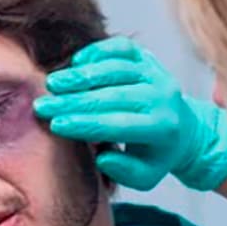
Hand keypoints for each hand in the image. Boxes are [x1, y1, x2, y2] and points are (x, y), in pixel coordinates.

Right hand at [33, 37, 226, 191]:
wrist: (183, 129)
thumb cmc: (155, 156)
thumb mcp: (145, 177)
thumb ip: (125, 171)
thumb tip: (103, 155)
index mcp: (162, 128)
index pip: (117, 124)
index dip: (85, 124)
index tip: (55, 125)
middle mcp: (163, 96)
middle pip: (112, 95)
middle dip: (73, 101)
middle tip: (43, 105)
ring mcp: (156, 73)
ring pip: (115, 69)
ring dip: (81, 75)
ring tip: (53, 83)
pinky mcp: (148, 58)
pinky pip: (122, 48)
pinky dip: (98, 52)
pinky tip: (76, 62)